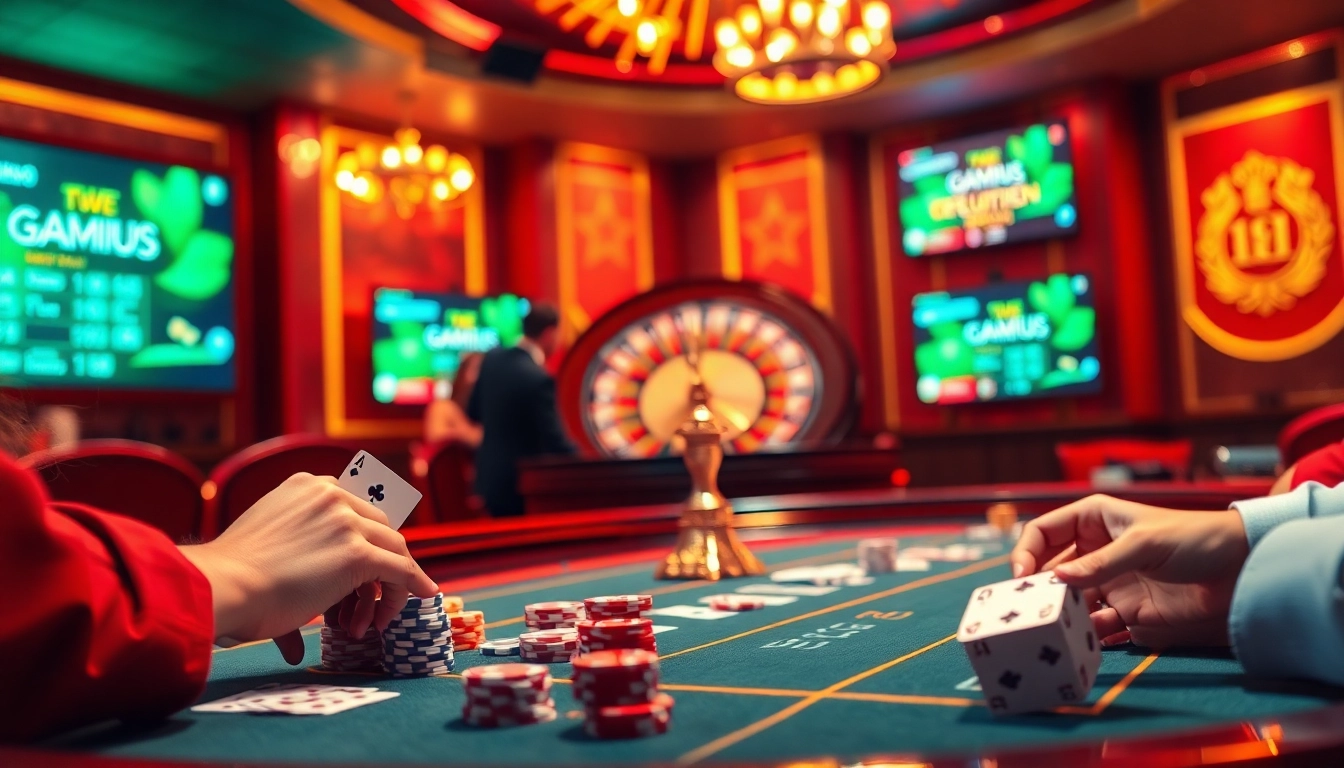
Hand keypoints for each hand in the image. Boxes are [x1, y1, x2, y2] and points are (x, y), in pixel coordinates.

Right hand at [181, 473, 438, 662]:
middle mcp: (331, 495)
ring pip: (392, 550)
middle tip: (368, 602)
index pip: (356, 507)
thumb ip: (291, 564)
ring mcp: (347, 522)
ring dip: (389, 586)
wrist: (223, 586)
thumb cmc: (231, 578)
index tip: (370, 562)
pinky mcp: (358, 553)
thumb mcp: (265, 547)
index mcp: (307, 486)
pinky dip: (415, 584)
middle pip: (379, 528)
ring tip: (371, 621)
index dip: (368, 536)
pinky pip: (400, 569)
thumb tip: (295, 631)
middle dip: (379, 565)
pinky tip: (424, 595)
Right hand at [1010, 494, 1249, 647]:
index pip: (1043, 532)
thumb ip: (1101, 563)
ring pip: (1069, 601)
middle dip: (1036, 588)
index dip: (1026, 551)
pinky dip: (1086, 635)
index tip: (1019, 576)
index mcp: (1093, 520)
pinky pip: (1095, 626)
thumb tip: (1058, 579)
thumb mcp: (1144, 543)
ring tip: (1053, 628)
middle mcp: (1095, 551)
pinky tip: (1084, 642)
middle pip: (1050, 570)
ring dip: (1060, 614)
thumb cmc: (1194, 538)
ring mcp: (1109, 583)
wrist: (1242, 570)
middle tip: (1025, 608)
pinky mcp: (1126, 613)